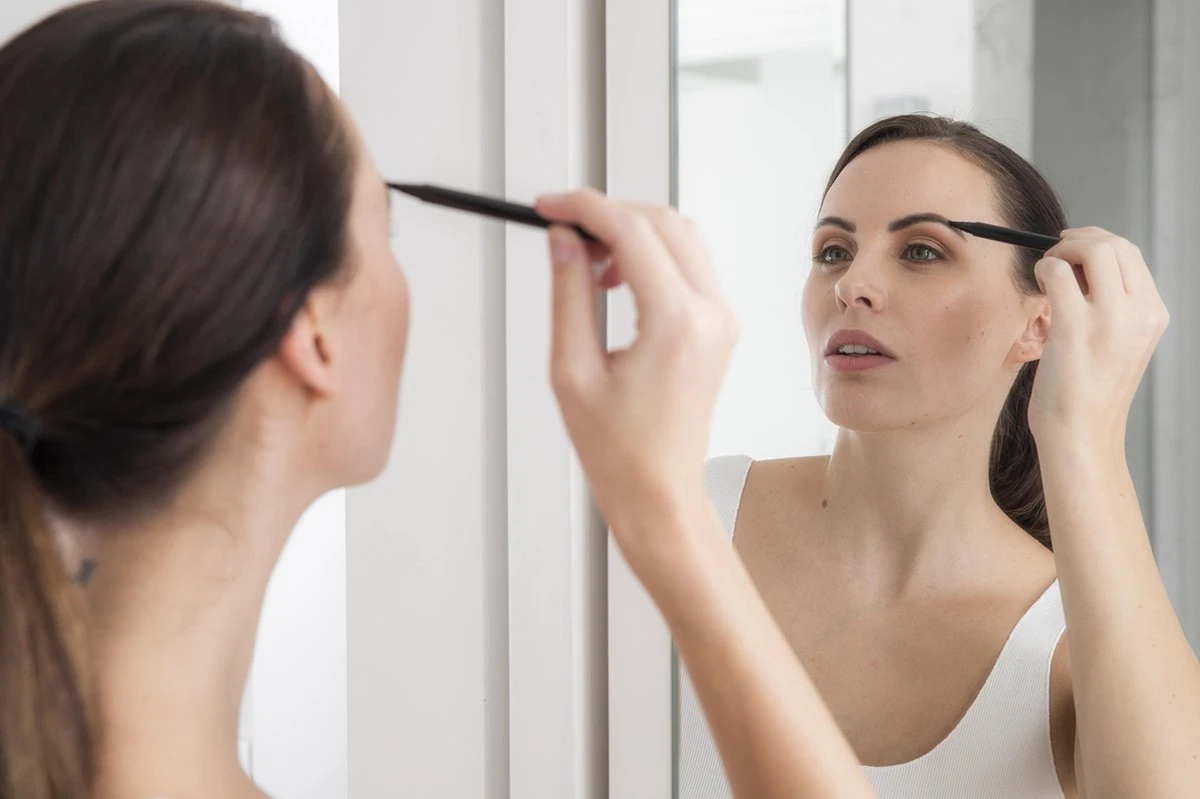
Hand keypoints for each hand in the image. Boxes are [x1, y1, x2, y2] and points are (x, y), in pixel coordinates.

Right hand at [535, 190, 736, 566]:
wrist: (659, 490)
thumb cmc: (618, 449)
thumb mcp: (572, 369)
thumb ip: (568, 293)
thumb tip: (562, 239)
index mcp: (676, 324)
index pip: (632, 231)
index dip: (583, 207)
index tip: (547, 206)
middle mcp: (710, 313)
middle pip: (661, 220)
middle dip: (607, 213)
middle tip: (561, 228)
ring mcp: (722, 318)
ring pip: (680, 234)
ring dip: (631, 231)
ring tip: (586, 261)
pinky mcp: (720, 325)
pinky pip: (690, 263)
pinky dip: (651, 254)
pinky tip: (616, 279)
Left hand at [1029, 227, 1168, 448]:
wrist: (1082, 435)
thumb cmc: (1088, 392)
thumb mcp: (1119, 344)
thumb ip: (1112, 307)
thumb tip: (1081, 268)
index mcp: (1153, 314)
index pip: (1131, 254)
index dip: (1097, 242)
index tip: (1072, 250)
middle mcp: (1139, 312)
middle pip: (1114, 244)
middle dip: (1079, 240)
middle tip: (1055, 255)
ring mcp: (1110, 319)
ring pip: (1091, 250)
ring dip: (1060, 252)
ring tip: (1048, 274)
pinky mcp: (1075, 328)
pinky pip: (1057, 273)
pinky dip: (1043, 270)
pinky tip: (1039, 288)